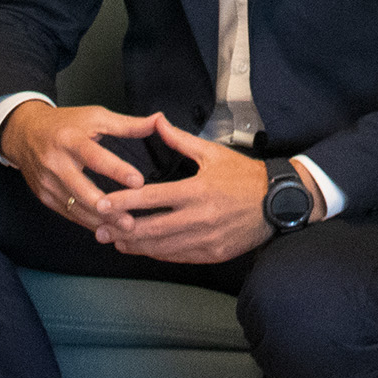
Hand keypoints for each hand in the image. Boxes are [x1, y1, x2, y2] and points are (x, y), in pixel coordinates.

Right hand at [2, 100, 157, 231]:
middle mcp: (56, 162)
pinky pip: (69, 213)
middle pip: (81, 189)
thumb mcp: (94, 117)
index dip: (117, 170)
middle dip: (106, 208)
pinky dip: (88, 223)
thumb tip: (159, 121)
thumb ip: (127, 124)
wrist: (24, 133)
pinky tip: (106, 230)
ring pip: (75, 207)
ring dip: (100, 221)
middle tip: (130, 221)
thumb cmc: (65, 124)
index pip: (95, 157)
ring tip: (124, 231)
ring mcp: (48, 182)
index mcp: (70, 139)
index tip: (138, 182)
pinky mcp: (45, 196)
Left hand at [92, 118, 287, 264]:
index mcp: (197, 190)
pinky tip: (145, 249)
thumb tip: (156, 120)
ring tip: (116, 242)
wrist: (278, 202)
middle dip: (122, 230)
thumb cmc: (245, 176)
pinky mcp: (213, 253)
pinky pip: (179, 257)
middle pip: (152, 229)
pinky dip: (159, 254)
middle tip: (99, 230)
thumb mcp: (212, 153)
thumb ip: (179, 140)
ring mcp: (207, 239)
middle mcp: (200, 217)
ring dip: (137, 246)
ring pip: (163, 247)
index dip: (124, 202)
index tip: (103, 204)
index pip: (152, 199)